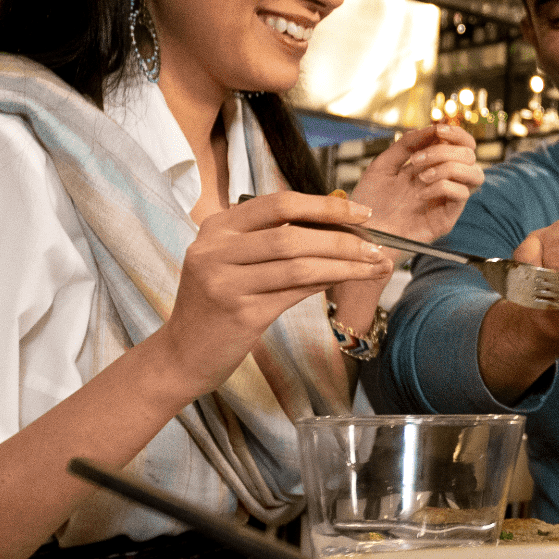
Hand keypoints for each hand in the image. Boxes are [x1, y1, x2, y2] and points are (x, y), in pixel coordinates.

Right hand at [150, 191, 390, 395]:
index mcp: (216, 227)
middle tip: (376, 245)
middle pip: (292, 234)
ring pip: (299, 265)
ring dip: (344, 264)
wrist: (183, 354)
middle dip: (343, 238)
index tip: (361, 213)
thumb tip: (337, 225)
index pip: (279, 203)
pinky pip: (295, 293)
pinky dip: (325, 283)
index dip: (325, 205)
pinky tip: (345, 281)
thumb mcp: (232, 262)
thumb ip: (272, 240)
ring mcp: (225, 282)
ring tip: (374, 266)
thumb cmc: (217, 304)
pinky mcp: (240, 314)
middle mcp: (216, 250)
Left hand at [350, 123, 483, 244]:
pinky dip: (441, 187)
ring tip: (420, 177)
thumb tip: (432, 128)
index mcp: (433, 167)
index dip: (457, 133)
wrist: (363, 232)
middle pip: (469, 155)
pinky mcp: (447, 219)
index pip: (462, 144)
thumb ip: (406, 144)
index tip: (439, 129)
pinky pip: (461, 195)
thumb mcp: (383, 164)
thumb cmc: (371, 201)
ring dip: (448, 167)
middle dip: (444, 151)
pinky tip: (419, 195)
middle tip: (416, 160)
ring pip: (475, 174)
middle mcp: (444, 182)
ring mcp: (448, 201)